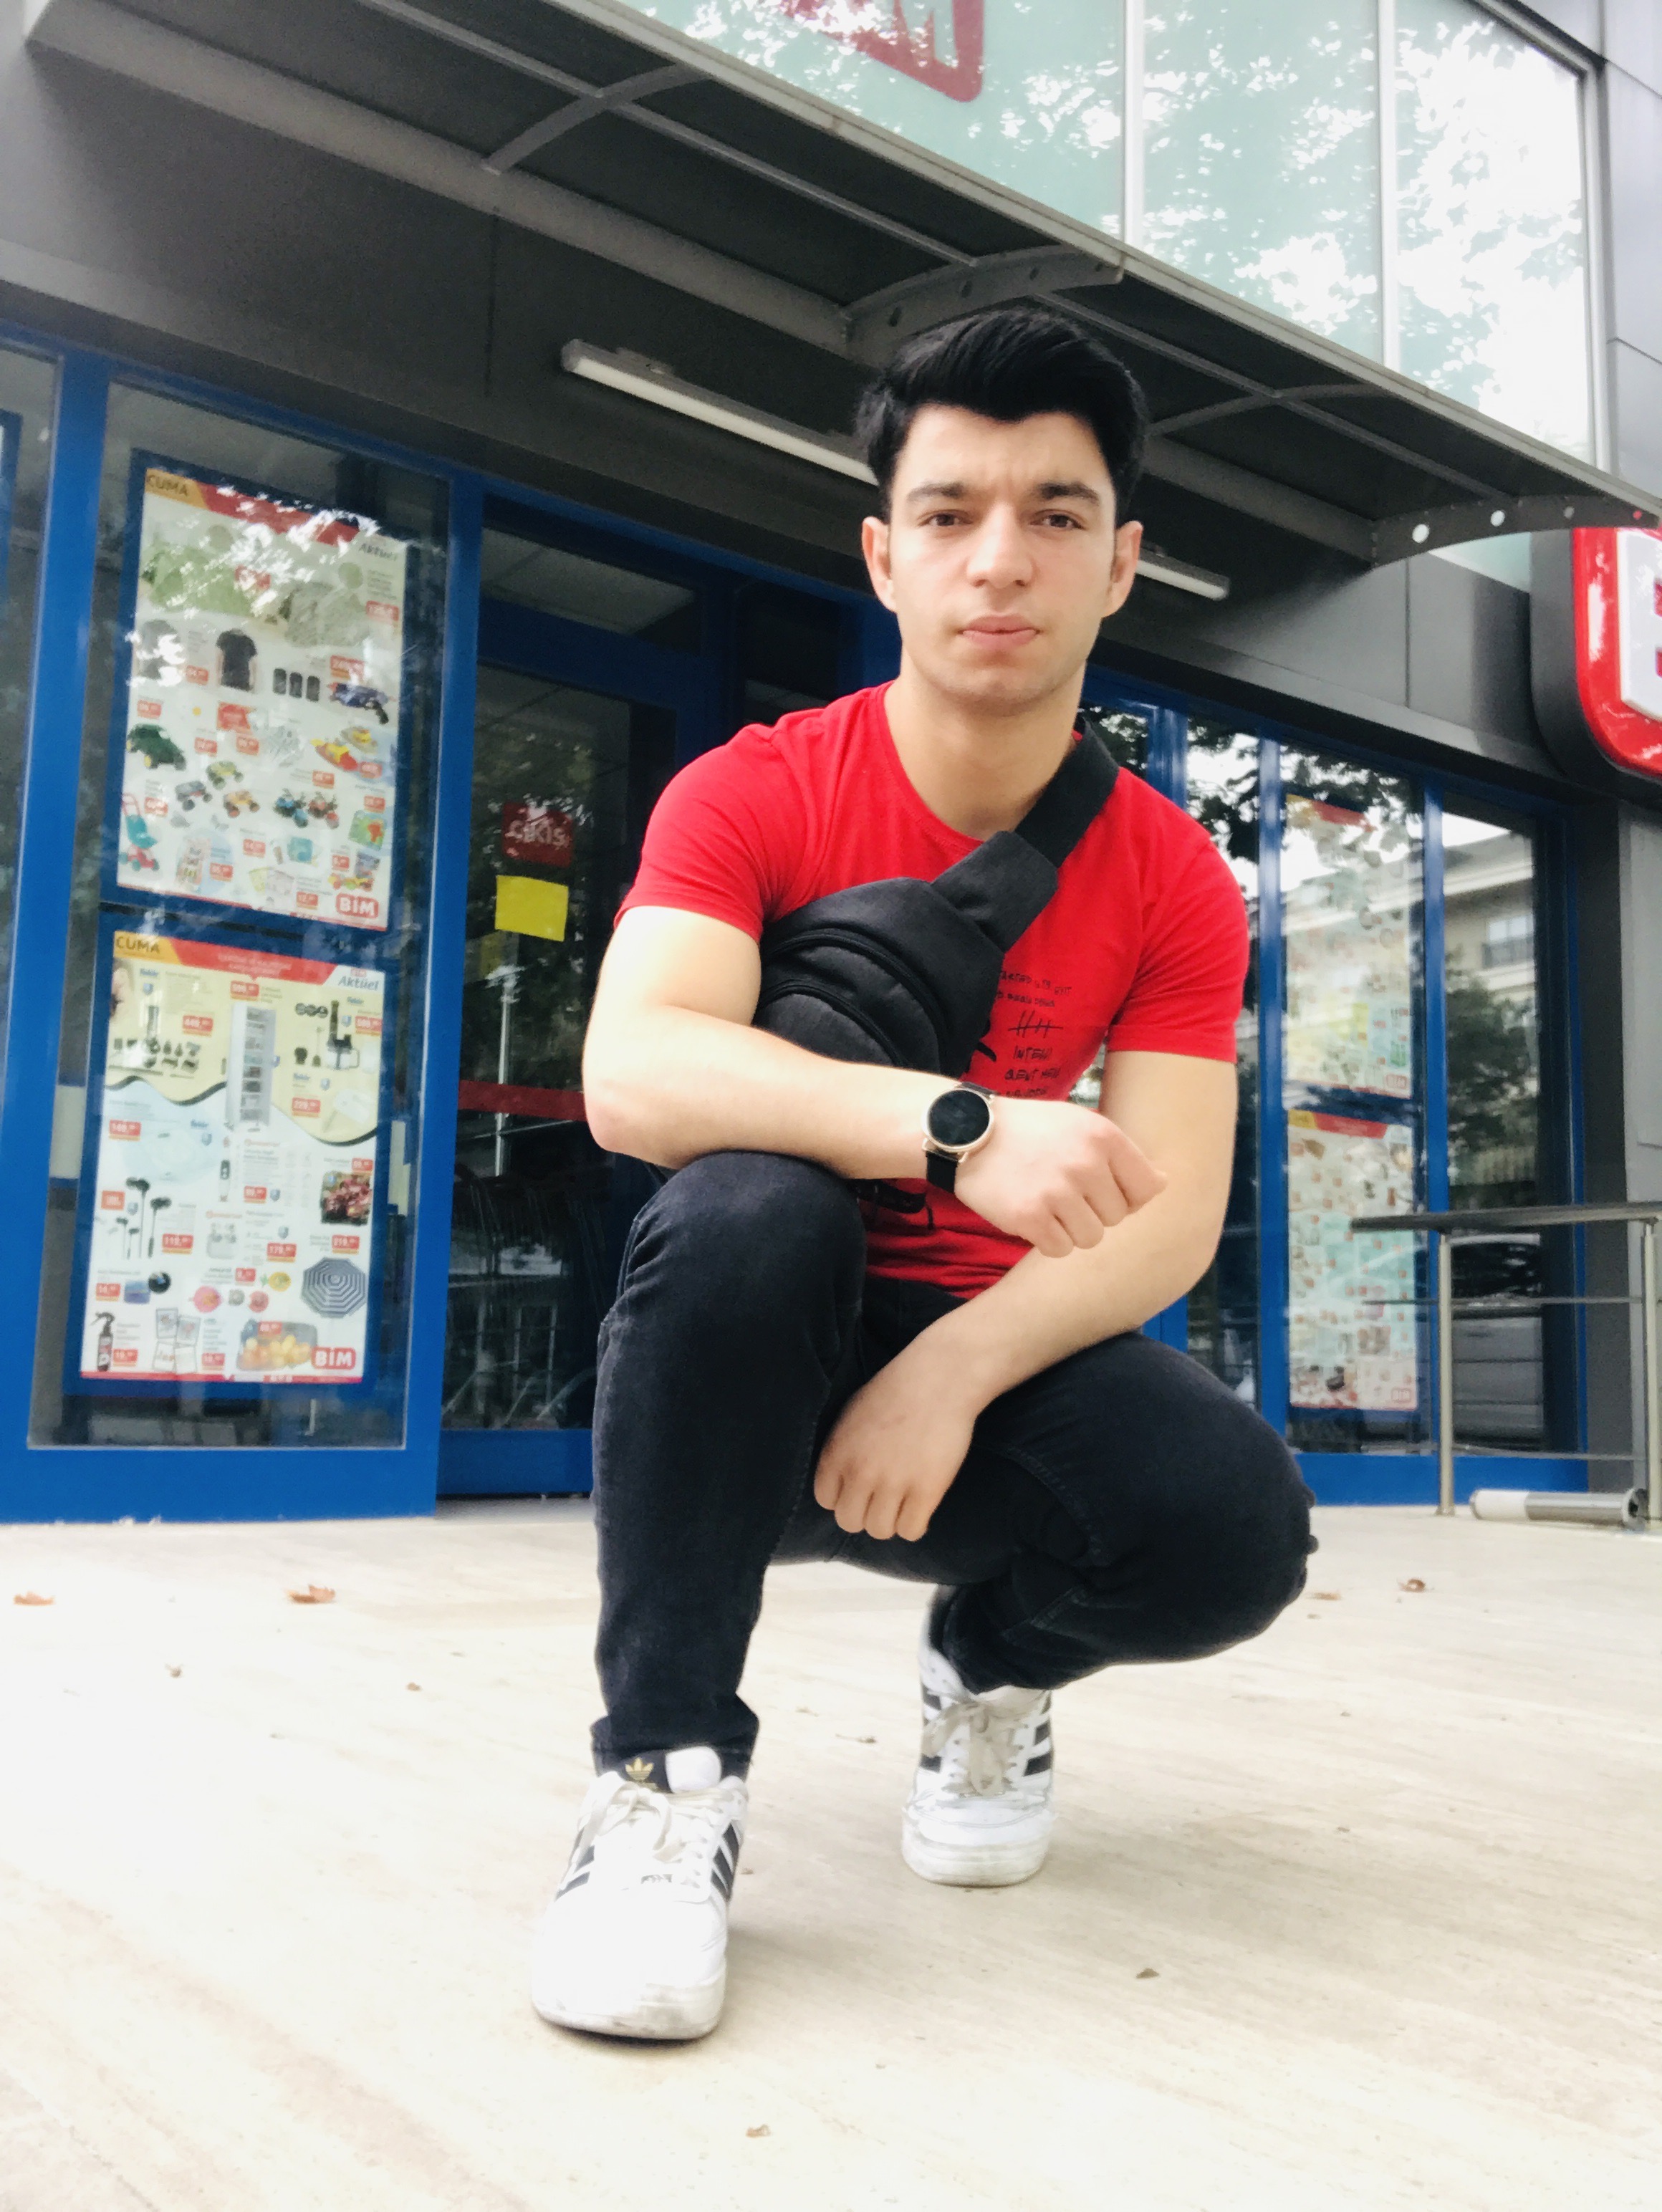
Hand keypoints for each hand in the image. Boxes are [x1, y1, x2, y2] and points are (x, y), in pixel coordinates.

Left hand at [814, 1349, 977, 1542]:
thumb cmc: (896, 1390)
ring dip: (891, 1520)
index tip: (860, 1488)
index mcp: (836, 1452)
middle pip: (850, 1522)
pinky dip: (915, 1523)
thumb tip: (841, 1482)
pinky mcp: (927, 1491)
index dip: (844, 1496)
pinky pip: (911, 1531)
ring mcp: (893, 1484)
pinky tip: (920, 1506)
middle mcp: (860, 1473)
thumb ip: (842, 1450)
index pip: (826, 1500)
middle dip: (865, 1512)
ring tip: (903, 1501)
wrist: (940, 1378)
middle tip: (883, 1498)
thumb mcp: (851, 1414)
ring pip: (880, 1531)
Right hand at [954, 1096, 1165, 1257]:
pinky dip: (1046, 1240)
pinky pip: (1059, 1249)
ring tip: (1048, 1204)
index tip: (1103, 1190)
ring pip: (1090, 1238)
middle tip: (1064, 1192)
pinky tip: (1031, 1215)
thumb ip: (1119, 1153)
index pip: (1147, 1189)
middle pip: (1117, 1217)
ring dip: (1071, 1229)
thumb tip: (1163, 1184)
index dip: (1128, 1196)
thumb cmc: (1029, 1130)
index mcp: (1103, 1137)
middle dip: (1095, 1211)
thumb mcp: (1079, 1123)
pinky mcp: (1028, 1217)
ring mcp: (1056, 1192)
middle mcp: (1085, 1163)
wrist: (967, 1130)